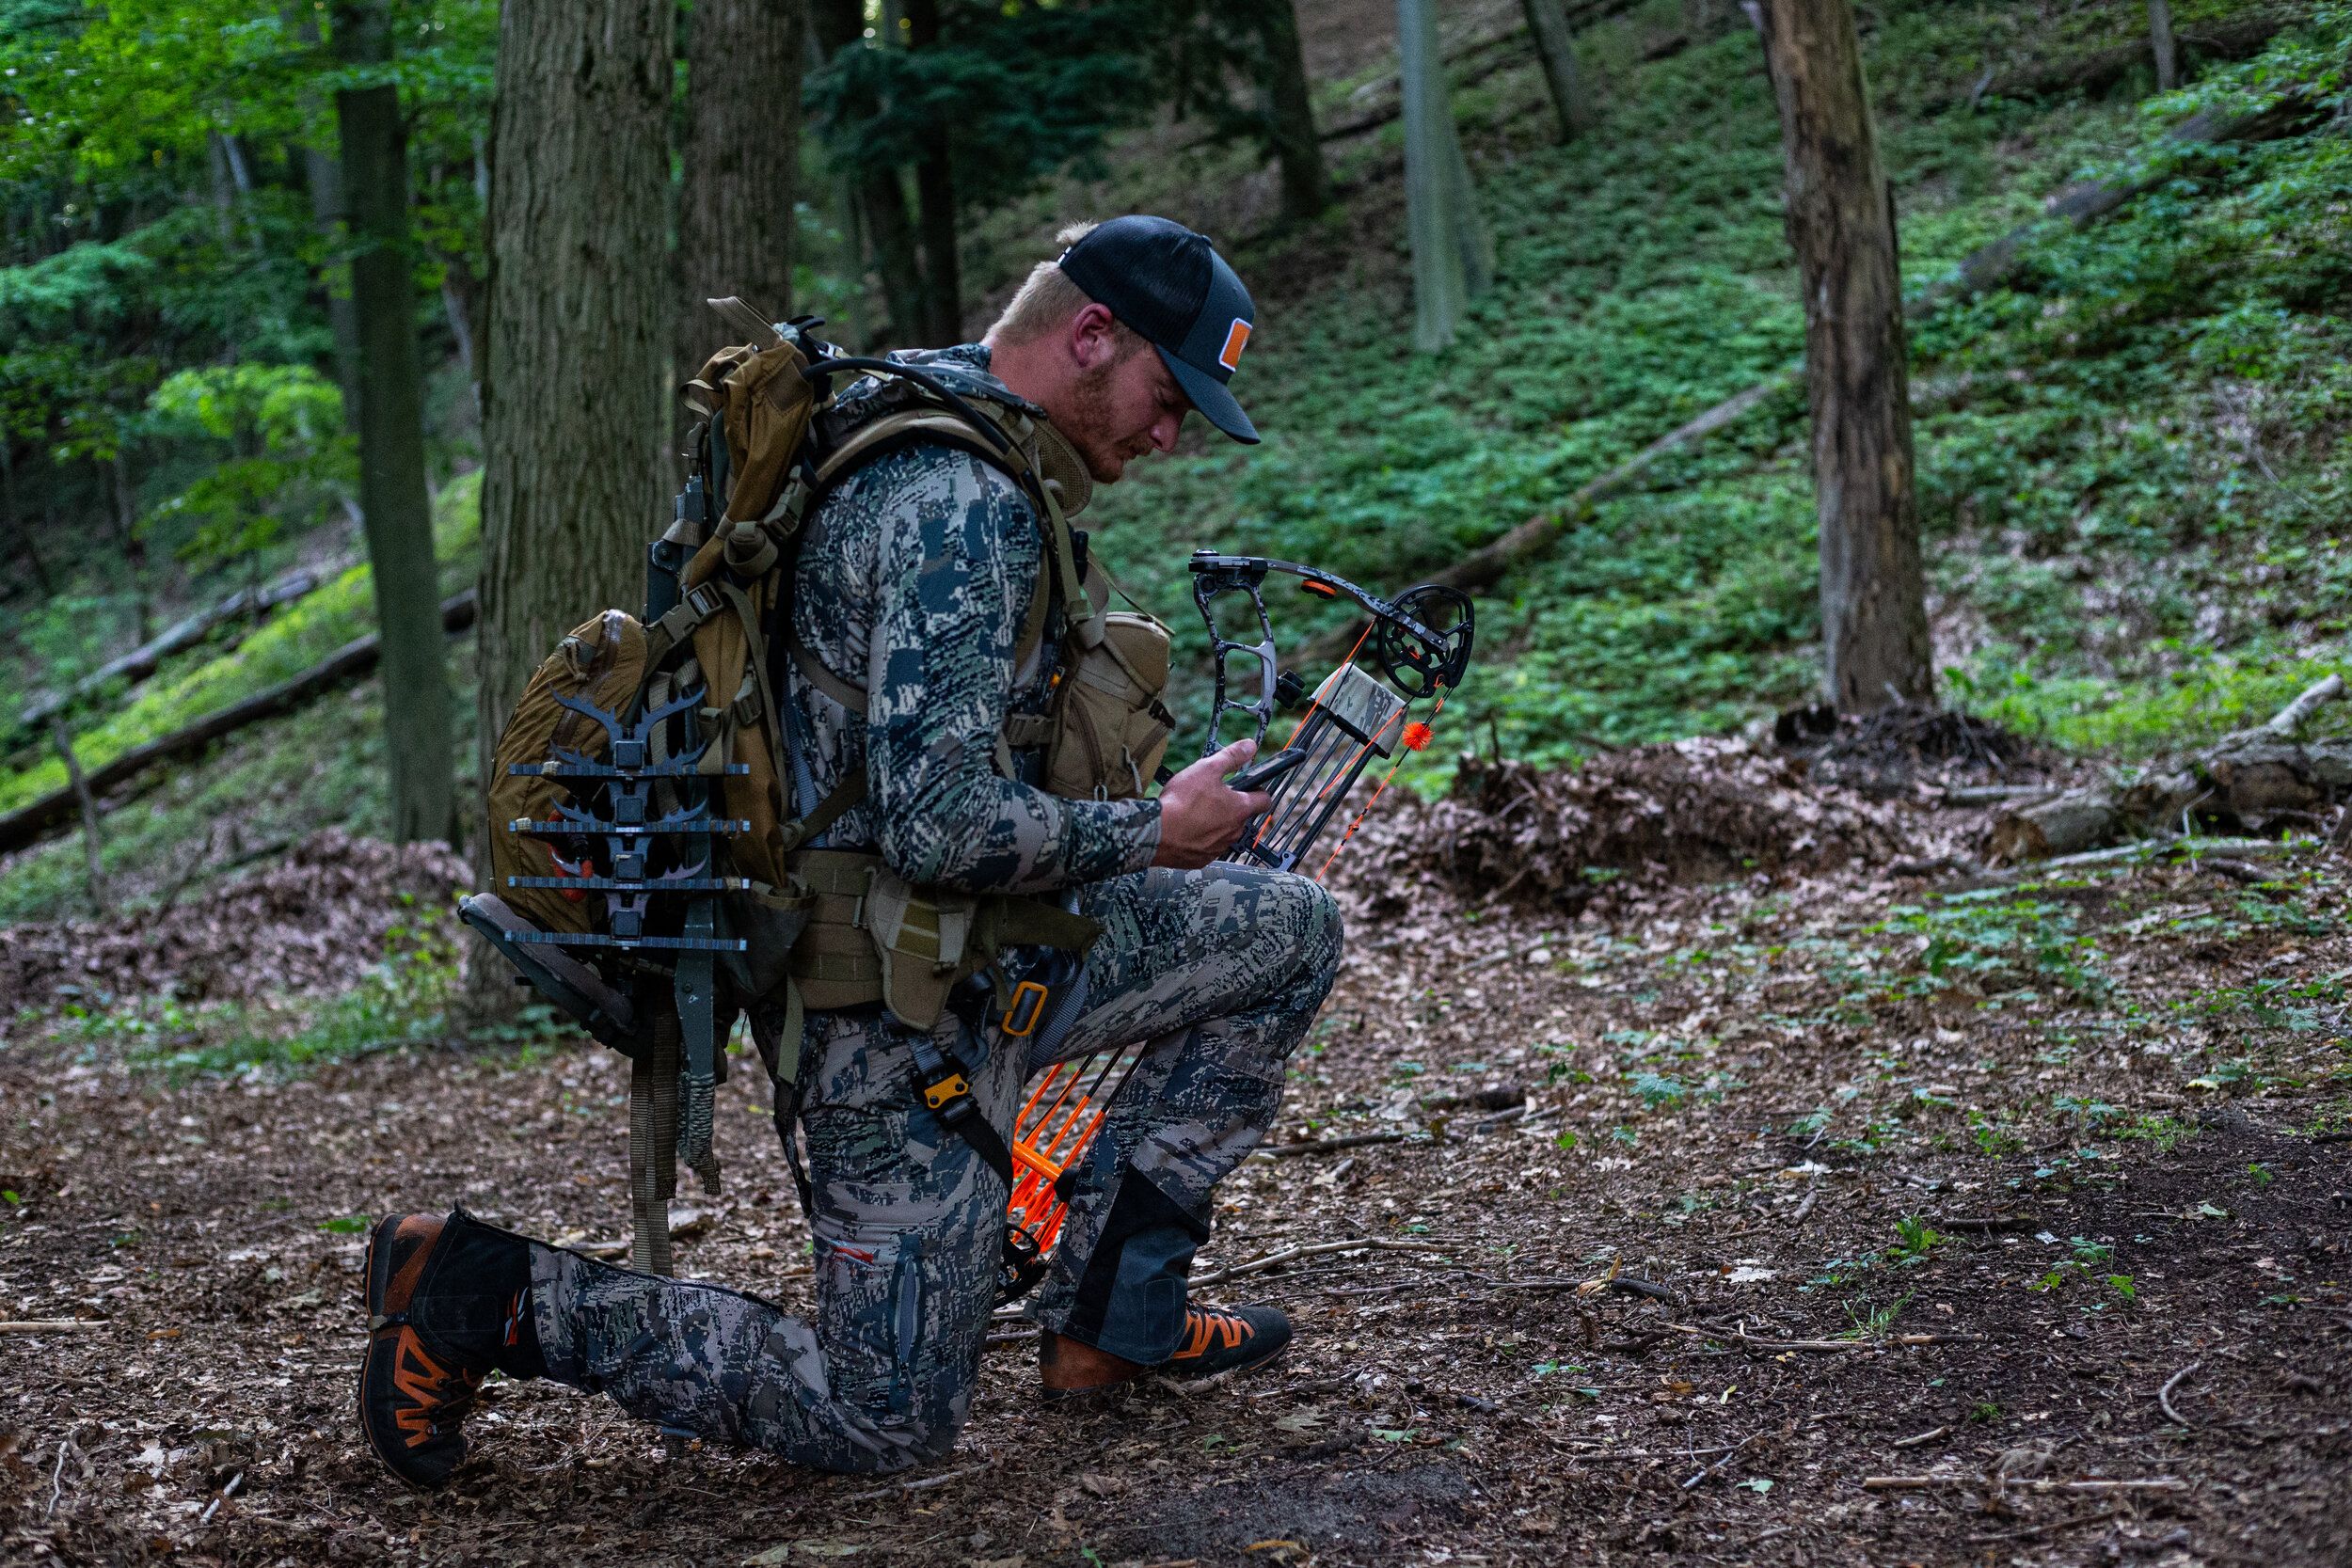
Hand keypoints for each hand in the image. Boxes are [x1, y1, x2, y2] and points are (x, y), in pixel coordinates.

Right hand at [1151, 738, 1272, 869]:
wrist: (1156, 833)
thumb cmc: (1182, 802)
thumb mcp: (1207, 769)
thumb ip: (1231, 757)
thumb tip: (1250, 746)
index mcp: (1240, 808)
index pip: (1265, 800)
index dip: (1259, 790)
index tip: (1250, 786)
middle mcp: (1234, 831)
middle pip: (1242, 816)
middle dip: (1231, 805)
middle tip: (1212, 795)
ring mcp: (1219, 847)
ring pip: (1224, 832)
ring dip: (1215, 822)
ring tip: (1195, 811)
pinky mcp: (1202, 858)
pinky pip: (1207, 846)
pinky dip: (1200, 837)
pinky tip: (1186, 828)